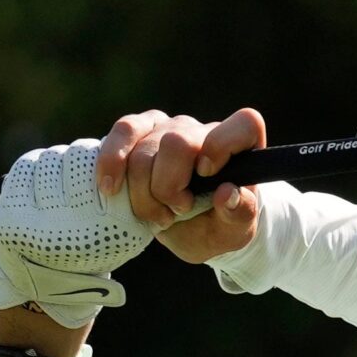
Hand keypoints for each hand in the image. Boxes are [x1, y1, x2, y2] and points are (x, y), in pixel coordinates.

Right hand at [95, 108, 268, 264]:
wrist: (189, 229)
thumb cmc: (217, 226)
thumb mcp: (234, 232)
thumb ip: (239, 215)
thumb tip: (227, 193)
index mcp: (239, 150)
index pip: (244, 124)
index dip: (222, 145)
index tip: (206, 175)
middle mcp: (204, 133)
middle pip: (178, 142)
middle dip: (167, 186)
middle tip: (175, 211)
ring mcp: (169, 127)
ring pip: (144, 147)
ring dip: (141, 190)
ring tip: (156, 215)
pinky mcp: (139, 130)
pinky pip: (123, 131)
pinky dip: (112, 162)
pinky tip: (111, 188)